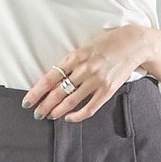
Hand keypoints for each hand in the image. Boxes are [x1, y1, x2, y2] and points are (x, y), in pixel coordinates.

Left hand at [21, 24, 148, 121]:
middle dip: (44, 105)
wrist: (133, 43)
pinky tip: (69, 118)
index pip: (50, 78)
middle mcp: (84, 69)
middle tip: (36, 114)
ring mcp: (96, 81)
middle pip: (58, 92)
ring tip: (49, 115)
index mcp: (75, 57)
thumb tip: (55, 79)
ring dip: (57, 111)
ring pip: (71, 101)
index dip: (36, 92)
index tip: (27, 101)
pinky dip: (77, 115)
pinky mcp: (107, 90)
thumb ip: (71, 62)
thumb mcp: (85, 47)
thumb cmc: (107, 43)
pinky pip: (89, 108)